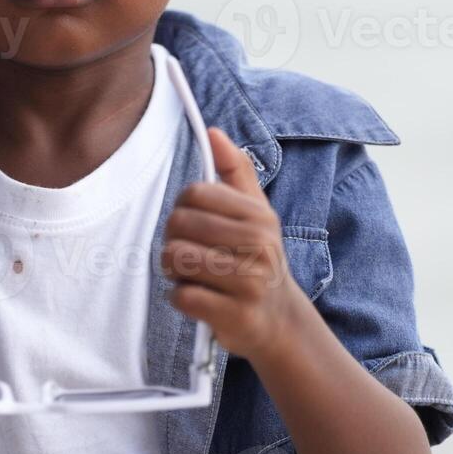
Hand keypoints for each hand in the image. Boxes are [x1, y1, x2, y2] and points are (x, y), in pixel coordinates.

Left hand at [160, 127, 306, 360]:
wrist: (279, 320)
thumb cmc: (257, 260)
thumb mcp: (256, 213)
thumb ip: (235, 171)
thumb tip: (213, 132)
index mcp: (259, 216)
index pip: (194, 193)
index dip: (182, 208)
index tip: (192, 226)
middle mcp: (258, 246)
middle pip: (179, 223)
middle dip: (173, 240)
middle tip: (188, 255)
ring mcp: (248, 282)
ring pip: (175, 258)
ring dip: (174, 270)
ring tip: (191, 275)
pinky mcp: (234, 315)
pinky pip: (182, 296)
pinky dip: (181, 298)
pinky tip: (198, 298)